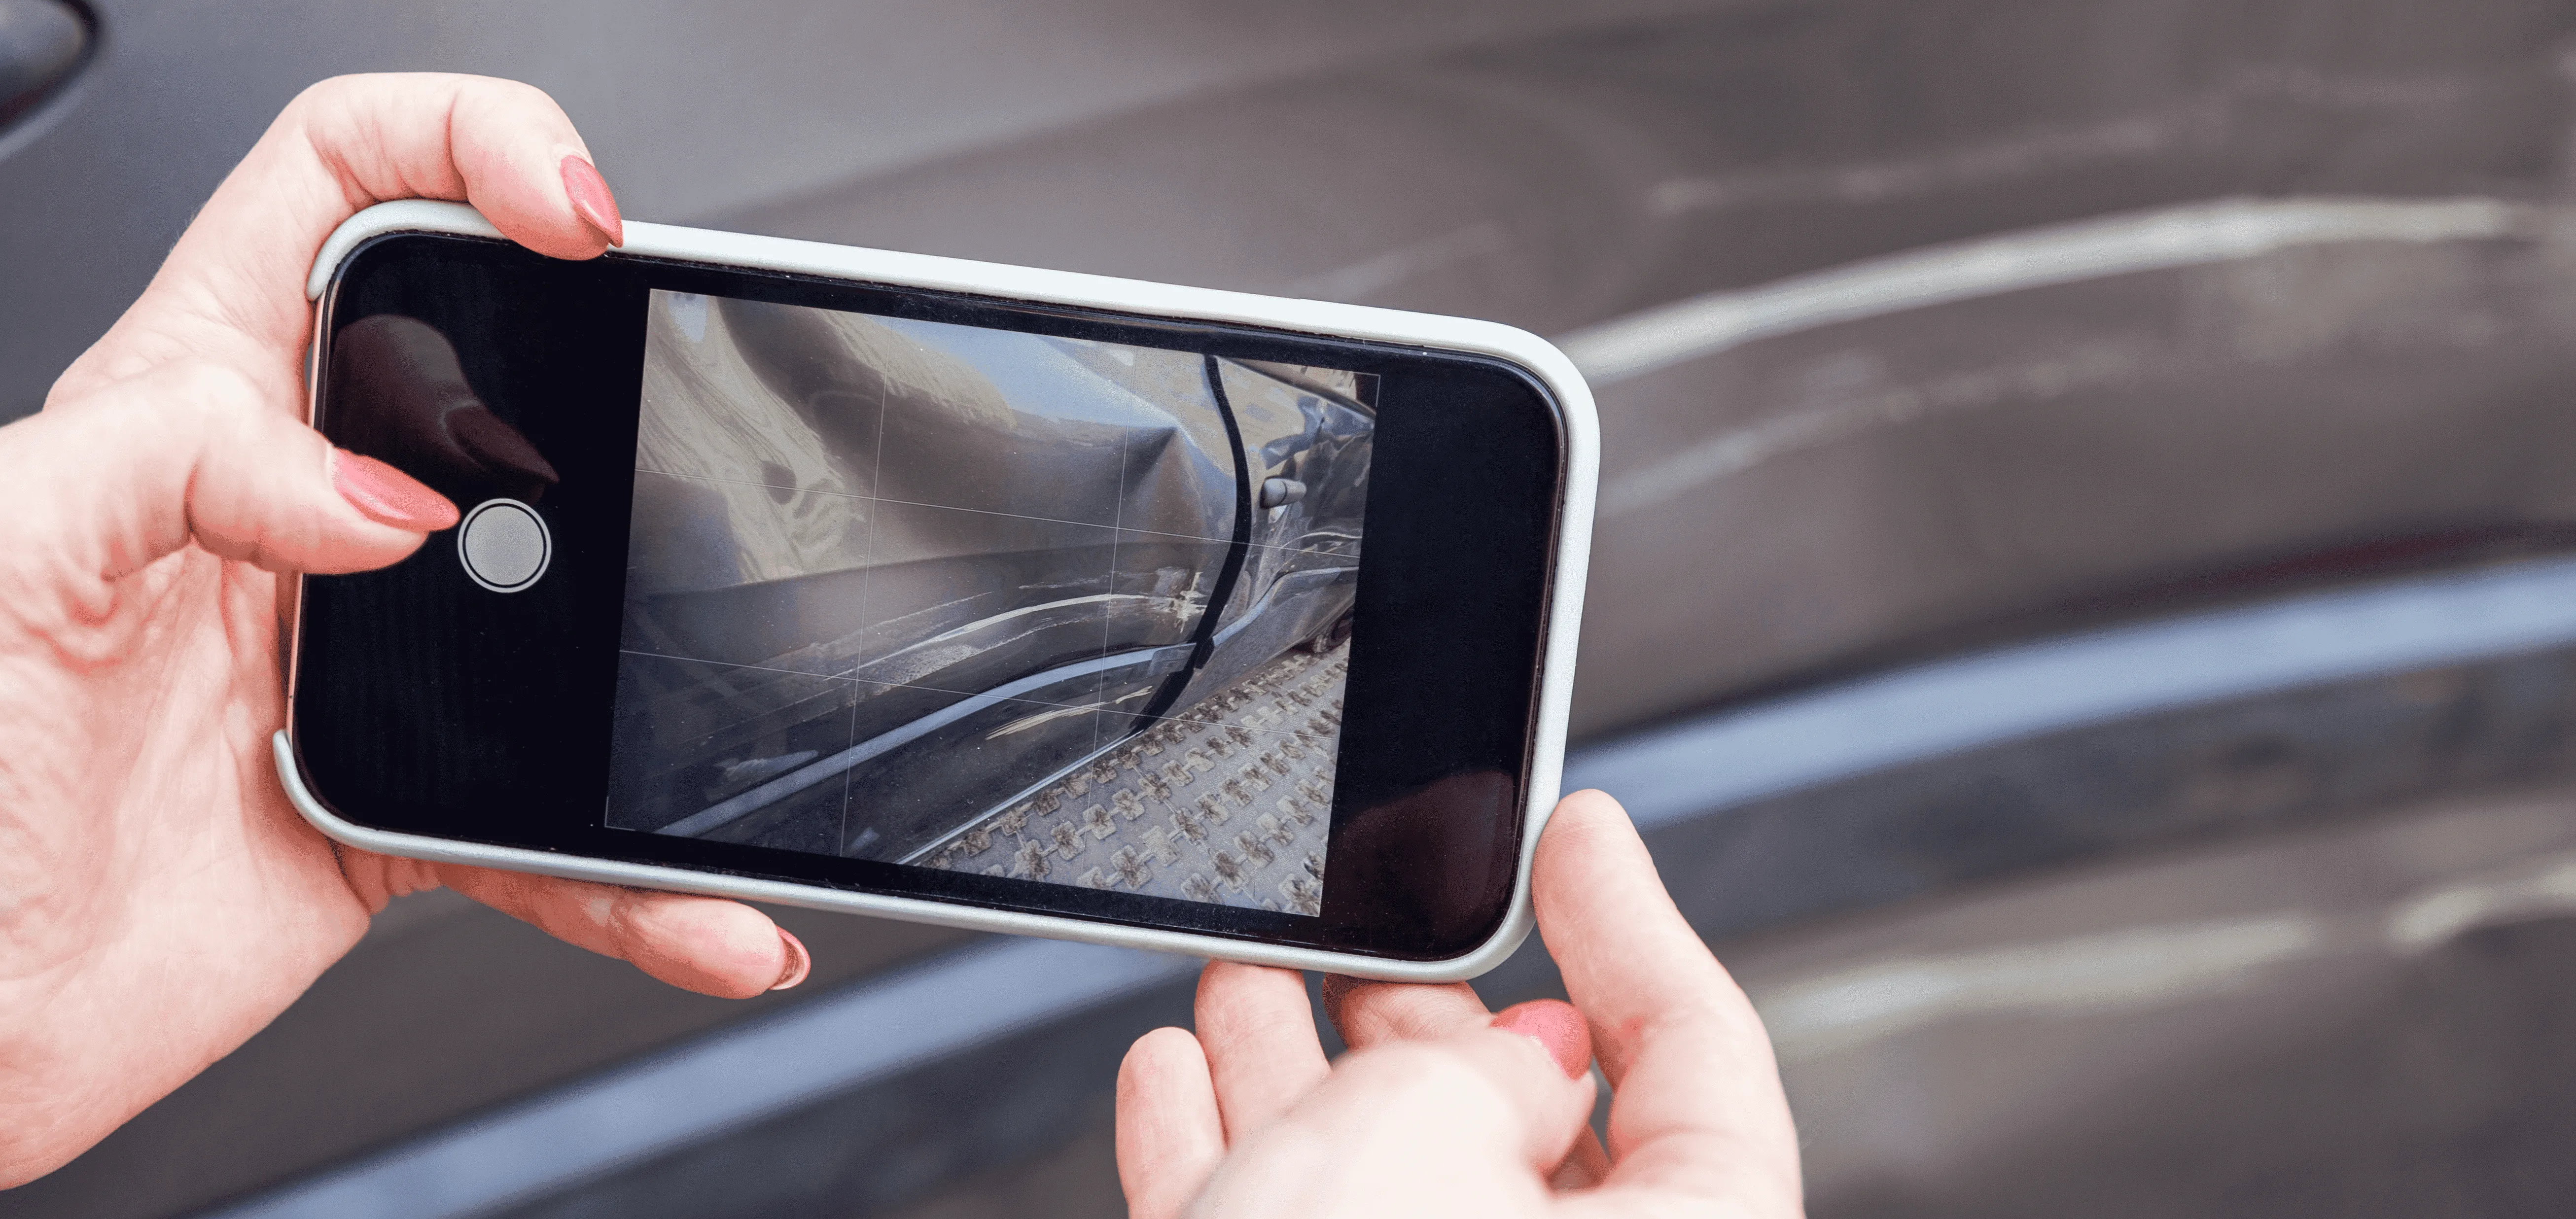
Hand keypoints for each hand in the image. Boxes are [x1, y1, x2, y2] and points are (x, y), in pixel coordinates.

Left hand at [0, 74, 808, 1185]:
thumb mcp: (1, 556)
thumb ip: (179, 461)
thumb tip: (387, 496)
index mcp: (186, 407)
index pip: (337, 187)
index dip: (464, 146)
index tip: (567, 209)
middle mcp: (294, 514)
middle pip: (498, 368)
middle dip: (608, 365)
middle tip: (656, 407)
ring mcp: (368, 657)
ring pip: (569, 602)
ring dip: (665, 646)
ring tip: (715, 673)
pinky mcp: (406, 802)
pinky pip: (560, 832)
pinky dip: (644, 886)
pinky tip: (703, 911)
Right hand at [1113, 790, 1803, 1216]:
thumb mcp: (1434, 1138)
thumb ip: (1488, 1069)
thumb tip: (1515, 1063)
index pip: (1707, 1067)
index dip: (1638, 927)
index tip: (1585, 838)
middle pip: (1528, 1130)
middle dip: (1428, 1008)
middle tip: (1380, 922)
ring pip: (1384, 1188)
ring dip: (1301, 1071)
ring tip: (1245, 974)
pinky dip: (1223, 1160)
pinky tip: (1174, 1080)